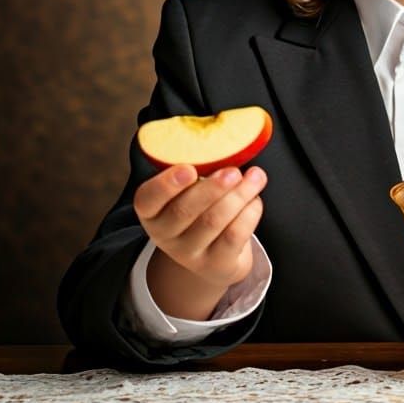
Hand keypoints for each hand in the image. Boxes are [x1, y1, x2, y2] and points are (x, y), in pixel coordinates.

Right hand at [133, 163, 266, 317]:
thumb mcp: (188, 192)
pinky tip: (255, 199)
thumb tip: (225, 140)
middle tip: (233, 172)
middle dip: (212, 188)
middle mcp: (164, 234)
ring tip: (256, 177)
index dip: (166, 184)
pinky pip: (234, 236)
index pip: (148, 199)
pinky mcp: (216, 263)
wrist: (213, 255)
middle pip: (184, 210)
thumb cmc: (200, 210)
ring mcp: (189, 252)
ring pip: (213, 221)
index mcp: (151, 210)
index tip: (189, 169)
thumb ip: (198, 170)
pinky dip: (249, 213)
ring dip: (238, 195)